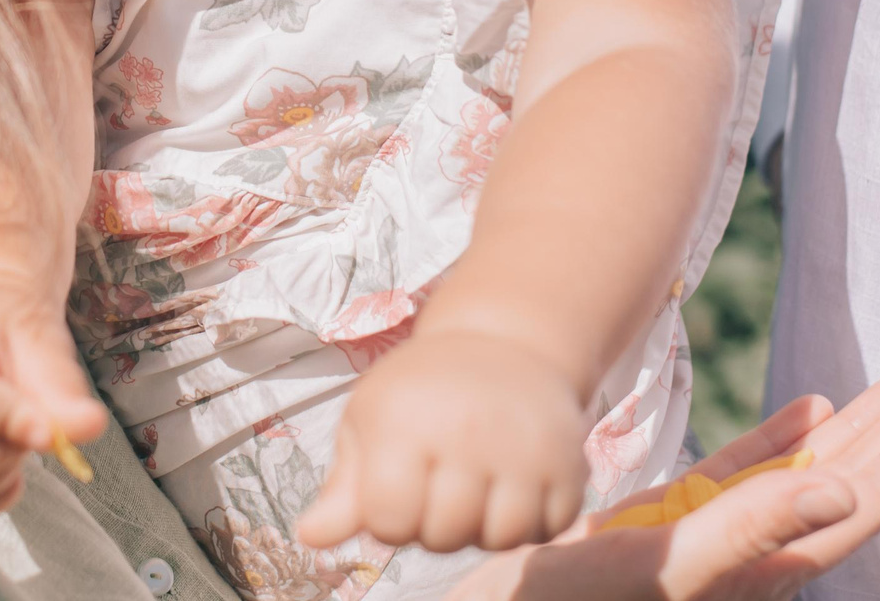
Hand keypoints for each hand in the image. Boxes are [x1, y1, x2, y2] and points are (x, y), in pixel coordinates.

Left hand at [297, 329, 592, 553]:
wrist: (505, 341)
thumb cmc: (422, 389)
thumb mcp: (370, 421)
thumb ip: (343, 488)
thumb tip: (309, 537)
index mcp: (404, 421)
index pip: (389, 522)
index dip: (390, 518)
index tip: (398, 485)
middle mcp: (466, 432)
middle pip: (445, 536)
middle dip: (436, 525)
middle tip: (441, 483)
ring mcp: (523, 447)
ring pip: (501, 537)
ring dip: (485, 527)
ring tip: (477, 488)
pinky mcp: (569, 459)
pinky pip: (550, 527)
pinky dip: (533, 521)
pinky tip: (514, 486)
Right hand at [449, 380, 879, 600]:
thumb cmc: (568, 599)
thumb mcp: (661, 564)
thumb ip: (751, 528)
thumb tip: (846, 493)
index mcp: (756, 570)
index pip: (852, 512)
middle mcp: (747, 555)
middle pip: (842, 490)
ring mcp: (711, 536)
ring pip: (801, 476)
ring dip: (853, 434)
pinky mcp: (671, 521)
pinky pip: (742, 475)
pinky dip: (779, 441)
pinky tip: (813, 410)